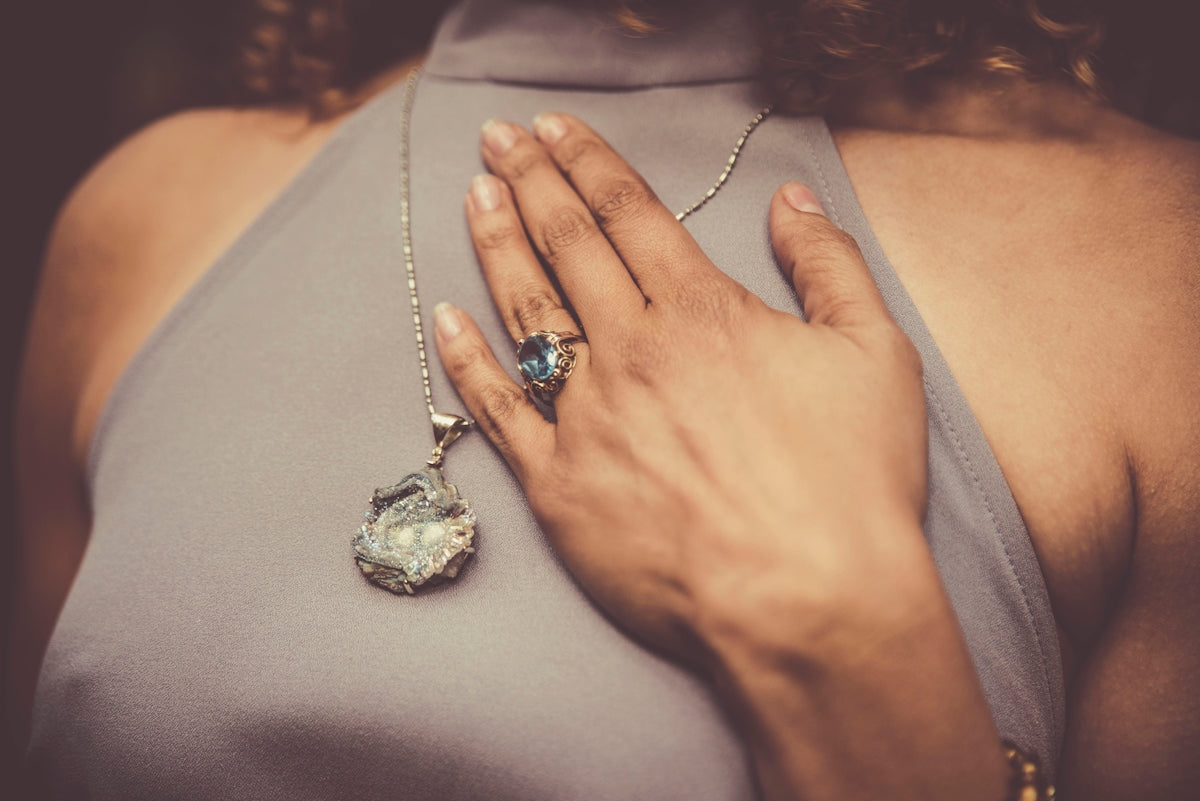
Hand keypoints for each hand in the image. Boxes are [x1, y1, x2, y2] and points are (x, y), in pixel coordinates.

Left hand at [435, 113, 1007, 799]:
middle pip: (568, 245)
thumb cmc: (849, 485)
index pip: (630, 214)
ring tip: (473, 197)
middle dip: (530, 181)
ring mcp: (587, 417)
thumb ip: (828, 265)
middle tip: (496, 138)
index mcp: (703, 313)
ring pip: (526, 312)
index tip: (552, 128)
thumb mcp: (875, 354)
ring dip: (495, 246)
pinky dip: (466, 362)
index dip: (587, 162)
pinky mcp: (558, 486)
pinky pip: (497, 411)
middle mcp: (634, 351)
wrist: (805, 603)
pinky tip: (444, 321)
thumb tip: (792, 200)